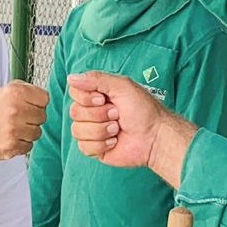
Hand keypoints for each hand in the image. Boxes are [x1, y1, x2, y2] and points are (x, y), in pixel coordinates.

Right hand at [0, 81, 48, 159]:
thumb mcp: (7, 90)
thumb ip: (28, 90)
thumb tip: (46, 98)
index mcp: (16, 92)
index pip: (45, 98)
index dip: (37, 103)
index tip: (27, 105)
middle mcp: (15, 109)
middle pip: (42, 116)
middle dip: (32, 118)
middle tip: (17, 118)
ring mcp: (13, 129)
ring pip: (37, 133)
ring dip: (27, 133)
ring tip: (13, 128)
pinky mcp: (11, 145)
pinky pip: (29, 146)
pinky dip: (21, 144)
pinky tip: (9, 138)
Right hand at [68, 71, 195, 184]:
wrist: (155, 137)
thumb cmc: (144, 110)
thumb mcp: (122, 86)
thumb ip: (96, 78)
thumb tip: (71, 78)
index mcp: (97, 95)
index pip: (75, 92)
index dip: (86, 98)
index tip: (104, 99)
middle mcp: (92, 112)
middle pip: (74, 112)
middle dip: (98, 115)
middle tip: (117, 115)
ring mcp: (92, 131)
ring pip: (77, 131)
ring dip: (101, 130)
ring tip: (118, 129)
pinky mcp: (94, 149)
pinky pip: (83, 147)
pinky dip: (102, 144)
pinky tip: (115, 142)